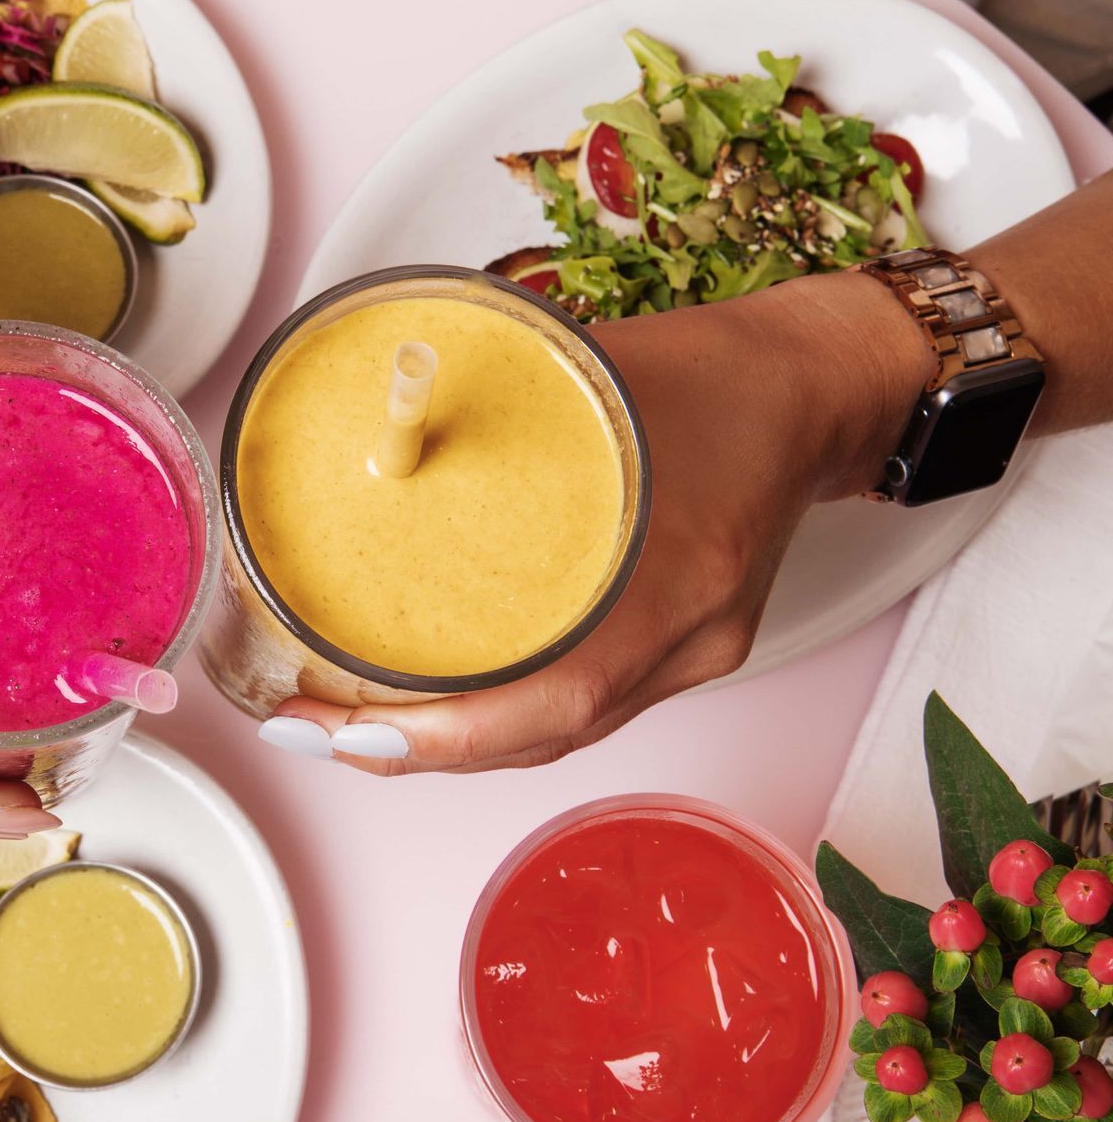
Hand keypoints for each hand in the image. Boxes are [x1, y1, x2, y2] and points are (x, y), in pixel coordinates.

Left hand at [272, 272, 932, 774]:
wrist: (815, 388)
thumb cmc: (709, 373)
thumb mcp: (589, 371)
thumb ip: (488, 397)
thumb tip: (375, 416)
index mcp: (675, 570)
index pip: (554, 694)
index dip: (441, 733)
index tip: (342, 732)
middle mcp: (689, 636)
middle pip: (541, 736)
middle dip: (414, 750)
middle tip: (307, 732)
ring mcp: (693, 655)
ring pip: (556, 736)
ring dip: (451, 746)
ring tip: (348, 729)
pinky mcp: (685, 653)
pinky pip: (581, 712)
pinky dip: (501, 721)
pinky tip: (435, 711)